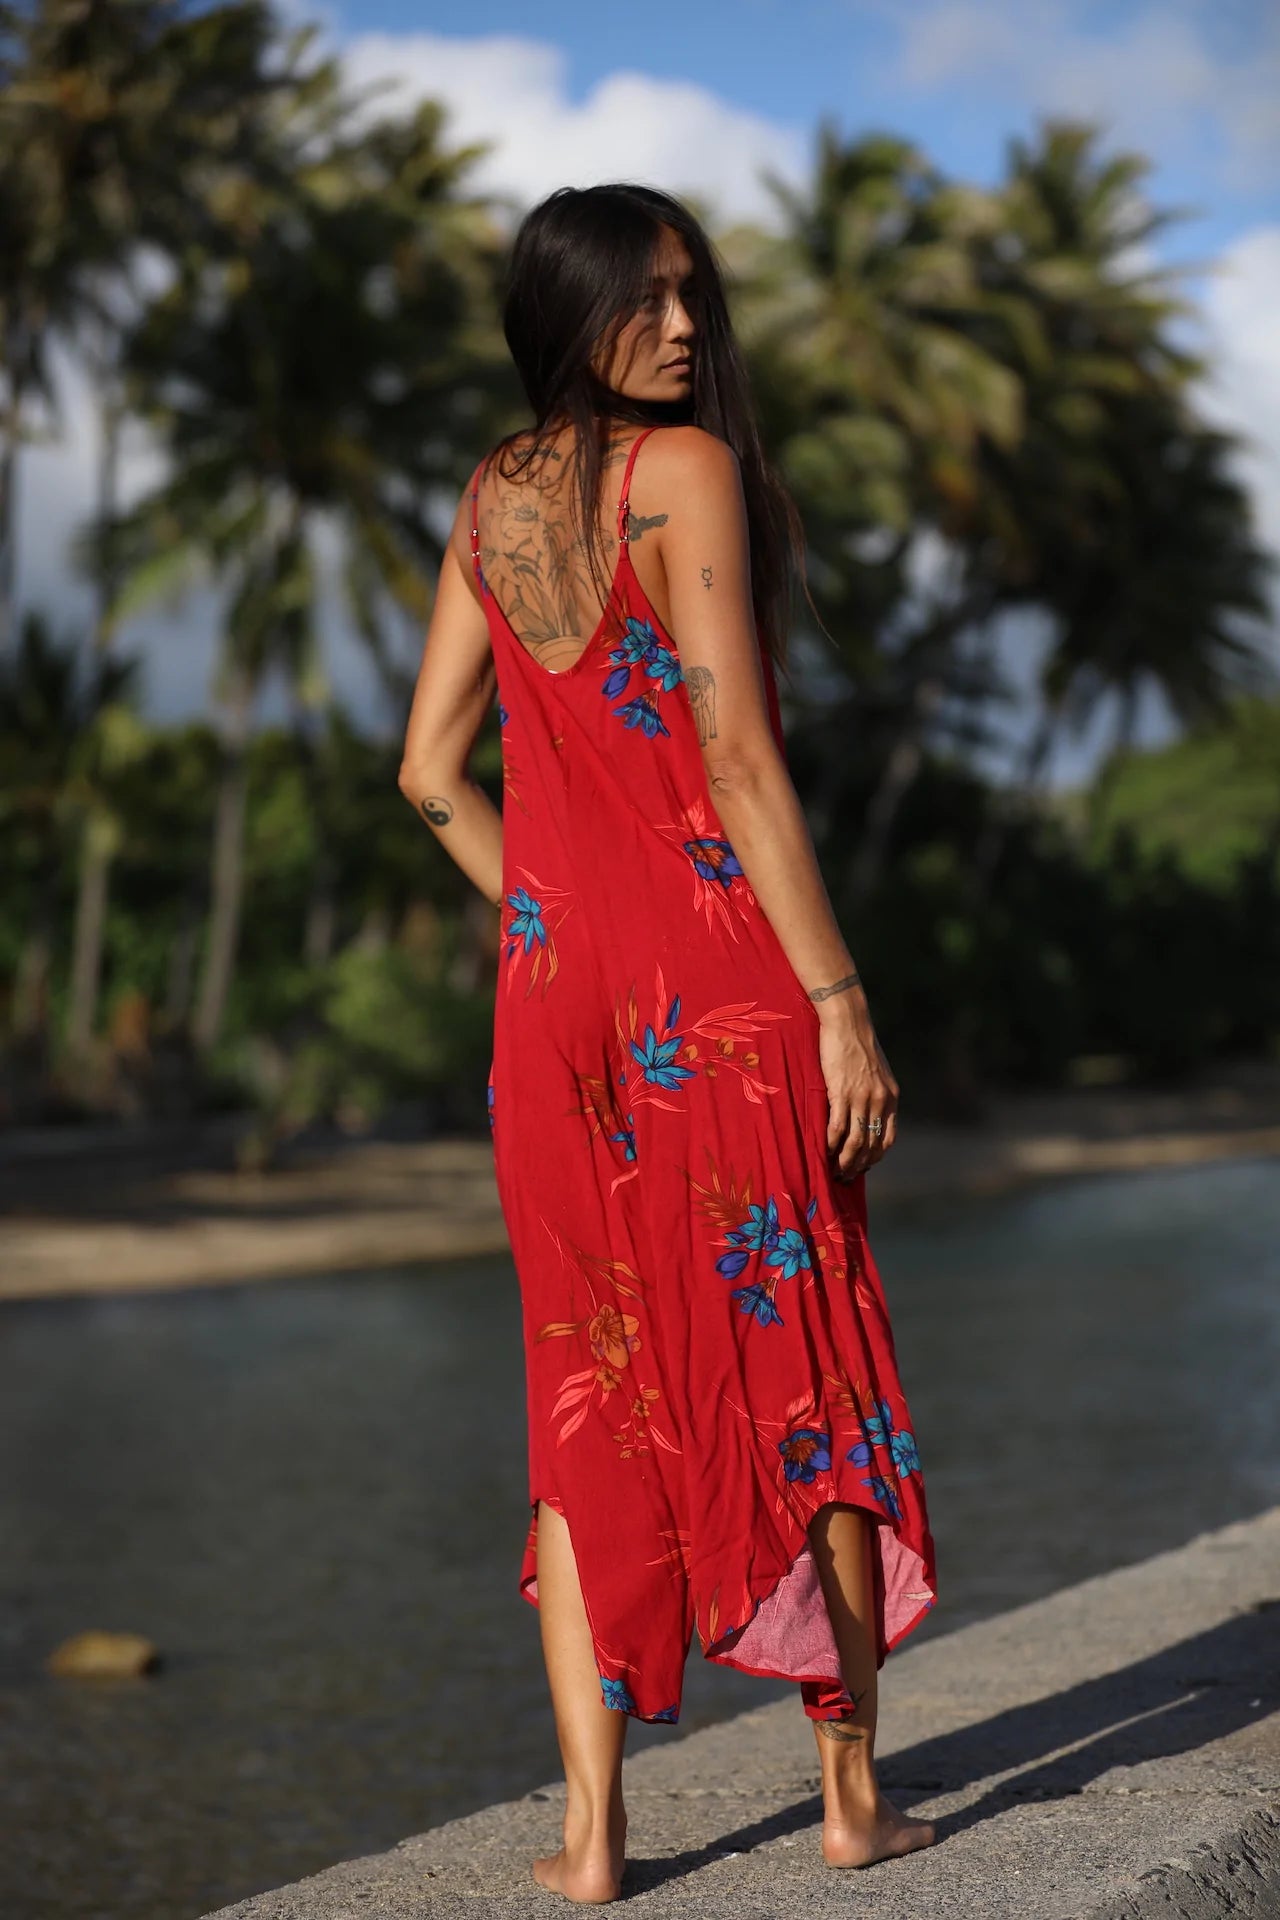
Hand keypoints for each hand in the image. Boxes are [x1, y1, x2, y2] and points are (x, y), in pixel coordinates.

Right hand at [818, 1000, 898, 1180]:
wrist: (848, 1022)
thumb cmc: (858, 1044)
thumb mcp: (877, 1072)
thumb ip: (876, 1094)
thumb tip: (867, 1113)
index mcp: (891, 1097)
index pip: (887, 1138)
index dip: (875, 1156)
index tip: (864, 1165)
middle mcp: (880, 1100)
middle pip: (870, 1145)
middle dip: (858, 1165)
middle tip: (845, 1177)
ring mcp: (861, 1097)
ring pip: (854, 1141)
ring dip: (844, 1161)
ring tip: (834, 1171)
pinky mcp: (841, 1092)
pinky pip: (837, 1127)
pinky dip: (830, 1144)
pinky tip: (823, 1151)